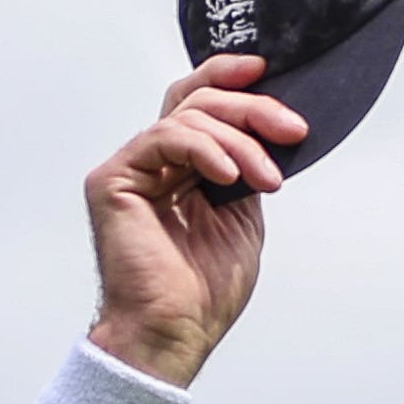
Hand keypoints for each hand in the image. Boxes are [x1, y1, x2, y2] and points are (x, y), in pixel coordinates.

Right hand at [82, 54, 304, 385]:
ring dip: (239, 141)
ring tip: (265, 179)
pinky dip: (204, 149)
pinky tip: (227, 176)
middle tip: (290, 129)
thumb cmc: (202, 291)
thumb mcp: (243, 215)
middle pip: (197, 100)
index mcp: (181, 170)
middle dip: (251, 108)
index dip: (230, 78)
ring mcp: (131, 169)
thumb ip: (247, 168)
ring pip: (188, 115)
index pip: (200, 105)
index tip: (269, 71)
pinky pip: (164, 137)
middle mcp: (153, 163)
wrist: (174, 332)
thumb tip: (275, 127)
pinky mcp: (113, 180)